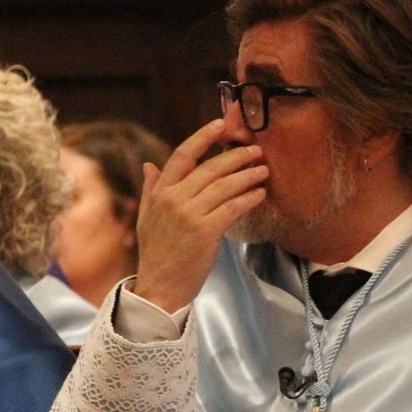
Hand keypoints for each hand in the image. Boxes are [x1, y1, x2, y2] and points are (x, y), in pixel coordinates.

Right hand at [130, 120, 270, 313]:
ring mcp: (190, 214)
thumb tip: (149, 165)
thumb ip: (152, 189)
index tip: (221, 125)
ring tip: (263, 170)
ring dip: (247, 175)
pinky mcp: (205, 232)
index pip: (183, 154)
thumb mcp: (147, 217)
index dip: (203, 136)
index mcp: (161, 192)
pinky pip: (232, 208)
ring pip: (224, 186)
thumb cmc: (157, 253)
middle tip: (256, 150)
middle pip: (210, 167)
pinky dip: (248, 198)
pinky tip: (260, 194)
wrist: (160, 286)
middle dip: (236, 156)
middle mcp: (174, 199)